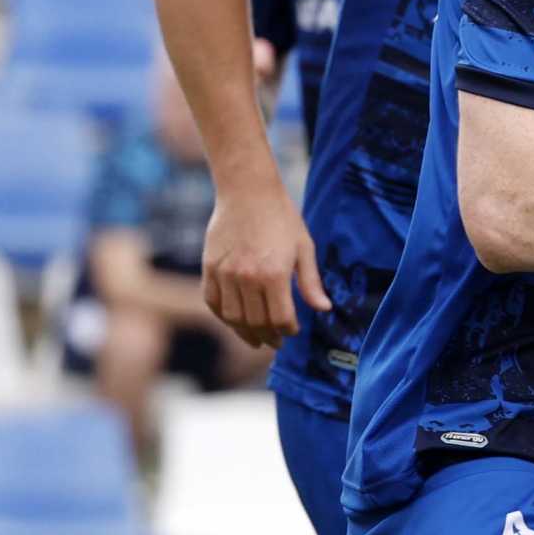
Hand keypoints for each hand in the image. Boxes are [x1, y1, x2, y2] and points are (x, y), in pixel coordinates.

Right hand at [201, 184, 326, 347]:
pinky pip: (212, 301)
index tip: (292, 331)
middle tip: (276, 342)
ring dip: (245, 332)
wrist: (247, 191)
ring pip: (232, 317)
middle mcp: (247, 277)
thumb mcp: (304, 248)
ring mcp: (224, 273)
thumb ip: (311, 282)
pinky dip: (223, 315)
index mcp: (274, 275)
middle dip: (268, 337)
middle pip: (256, 322)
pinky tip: (234, 320)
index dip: (288, 330)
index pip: (280, 319)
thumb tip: (323, 309)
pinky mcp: (209, 267)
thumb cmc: (282, 218)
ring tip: (256, 338)